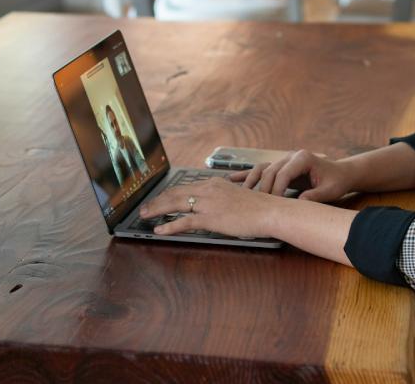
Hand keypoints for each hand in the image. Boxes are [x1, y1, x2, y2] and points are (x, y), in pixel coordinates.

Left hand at [139, 178, 281, 237]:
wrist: (269, 211)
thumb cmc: (258, 208)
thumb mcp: (237, 197)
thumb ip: (222, 199)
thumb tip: (215, 207)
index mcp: (214, 183)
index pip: (185, 187)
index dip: (169, 193)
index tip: (160, 198)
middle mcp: (208, 189)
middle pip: (175, 193)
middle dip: (157, 200)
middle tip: (145, 207)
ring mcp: (208, 203)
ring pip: (175, 204)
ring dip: (157, 209)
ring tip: (145, 216)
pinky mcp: (210, 217)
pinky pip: (184, 222)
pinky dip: (169, 226)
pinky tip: (160, 230)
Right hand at [230, 149, 355, 201]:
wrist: (340, 173)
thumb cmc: (336, 182)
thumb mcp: (330, 191)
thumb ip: (315, 196)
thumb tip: (300, 204)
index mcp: (303, 158)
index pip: (283, 173)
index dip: (276, 189)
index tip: (273, 205)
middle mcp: (291, 156)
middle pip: (269, 171)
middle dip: (263, 189)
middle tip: (257, 205)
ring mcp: (284, 159)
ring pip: (262, 168)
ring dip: (250, 180)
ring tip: (239, 193)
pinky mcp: (280, 166)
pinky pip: (261, 169)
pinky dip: (248, 175)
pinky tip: (232, 179)